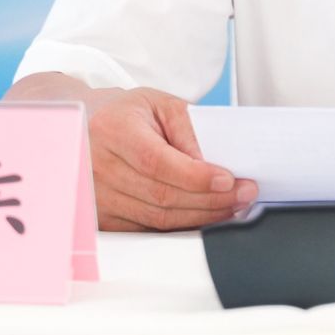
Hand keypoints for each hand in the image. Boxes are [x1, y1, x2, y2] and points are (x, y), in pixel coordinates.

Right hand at [87, 86, 257, 230]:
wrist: (90, 127)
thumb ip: (188, 129)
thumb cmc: (128, 114)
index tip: (228, 180)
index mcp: (113, 130)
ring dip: (202, 215)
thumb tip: (212, 164)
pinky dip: (182, 226)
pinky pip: (150, 229)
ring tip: (232, 205)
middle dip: (211, 199)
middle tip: (244, 193)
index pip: (157, 162)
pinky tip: (205, 215)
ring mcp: (98, 196)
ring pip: (158, 219)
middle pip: (162, 195)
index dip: (195, 176)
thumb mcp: (161, 104)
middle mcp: (99, 165)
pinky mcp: (103, 218)